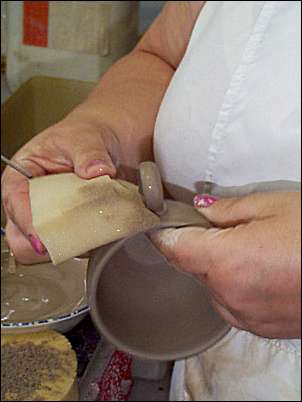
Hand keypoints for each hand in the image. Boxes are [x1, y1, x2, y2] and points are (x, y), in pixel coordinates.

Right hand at [1, 117, 117, 263]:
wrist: (112, 141)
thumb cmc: (87, 136)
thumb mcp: (85, 138)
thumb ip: (89, 154)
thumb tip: (95, 171)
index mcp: (23, 176)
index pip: (14, 202)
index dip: (25, 223)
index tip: (41, 238)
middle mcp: (34, 202)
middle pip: (21, 236)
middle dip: (43, 242)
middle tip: (68, 238)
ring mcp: (54, 218)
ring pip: (48, 246)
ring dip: (70, 244)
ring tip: (92, 228)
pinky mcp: (75, 228)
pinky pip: (77, 246)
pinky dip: (89, 244)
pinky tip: (103, 230)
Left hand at [152, 191, 300, 338]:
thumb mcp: (272, 206)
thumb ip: (226, 209)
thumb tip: (200, 209)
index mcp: (225, 261)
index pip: (174, 248)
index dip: (162, 233)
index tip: (157, 222)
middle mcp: (228, 295)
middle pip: (191, 267)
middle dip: (196, 246)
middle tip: (216, 227)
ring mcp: (244, 316)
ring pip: (210, 286)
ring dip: (216, 267)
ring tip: (247, 249)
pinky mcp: (260, 327)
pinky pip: (230, 303)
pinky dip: (233, 285)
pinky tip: (260, 270)